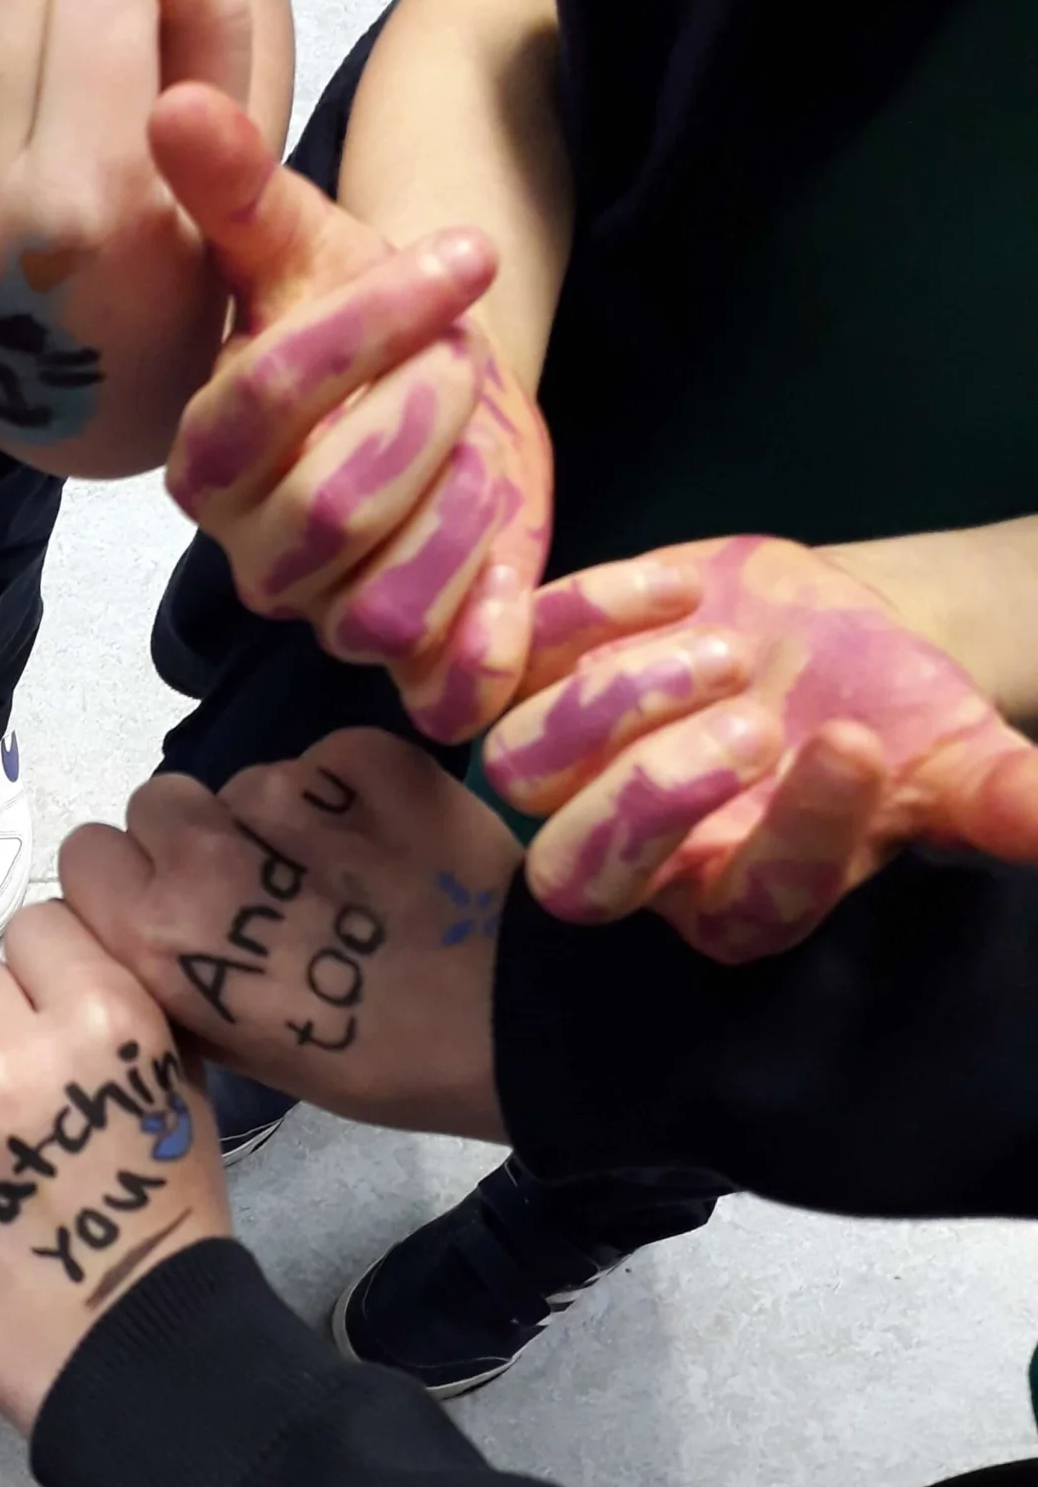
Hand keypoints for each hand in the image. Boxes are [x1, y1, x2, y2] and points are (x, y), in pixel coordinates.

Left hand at [0, 901, 229, 1432]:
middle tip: (27, 1089)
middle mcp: (3, 1063)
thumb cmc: (168, 1211)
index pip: (37, 927)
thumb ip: (123, 1004)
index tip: (63, 1016)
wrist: (132, 1347)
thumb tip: (66, 955)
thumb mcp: (179, 1086)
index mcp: (95, 1022)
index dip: (53, 970)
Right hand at [60, 727, 514, 1137]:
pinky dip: (347, 794)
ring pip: (243, 782)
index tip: (174, 911)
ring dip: (275, 821)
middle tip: (259, 891)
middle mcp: (207, 854)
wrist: (523, 1024)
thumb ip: (176, 977)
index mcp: (163, 937)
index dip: (128, 884)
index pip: (85, 858)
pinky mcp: (363, 756)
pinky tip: (391, 846)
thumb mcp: (248, 1052)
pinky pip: (322, 760)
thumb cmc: (377, 1065)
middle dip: (192, 840)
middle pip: (154, 805)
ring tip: (345, 877)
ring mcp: (291, 795)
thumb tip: (150, 933)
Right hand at [150, 83, 551, 740]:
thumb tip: (175, 104)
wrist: (432, 384)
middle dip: (425, 418)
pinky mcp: (416, 663)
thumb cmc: (357, 311)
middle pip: (331, 514)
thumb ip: (236, 186)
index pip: (263, 403)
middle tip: (465, 359)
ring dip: (465, 511)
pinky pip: (449, 689)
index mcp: (204, 457)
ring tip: (485, 440)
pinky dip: (498, 638)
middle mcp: (254, 554)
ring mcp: (331, 617)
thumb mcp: (304, 237)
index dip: (368, 325)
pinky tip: (520, 560)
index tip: (460, 255)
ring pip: (388, 607)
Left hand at [483, 535, 1037, 961]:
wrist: (824, 636)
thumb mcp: (958, 759)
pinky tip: (672, 585)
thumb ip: (1001, 802)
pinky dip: (565, 622)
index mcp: (739, 900)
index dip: (796, 832)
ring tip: (729, 645)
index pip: (746, 902)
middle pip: (578, 878)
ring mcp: (566, 770)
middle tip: (759, 717)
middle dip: (656, 795)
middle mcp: (633, 858)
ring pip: (521, 768)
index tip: (859, 745)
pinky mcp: (536, 676)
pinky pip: (498, 666)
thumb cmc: (891, 714)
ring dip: (615, 702)